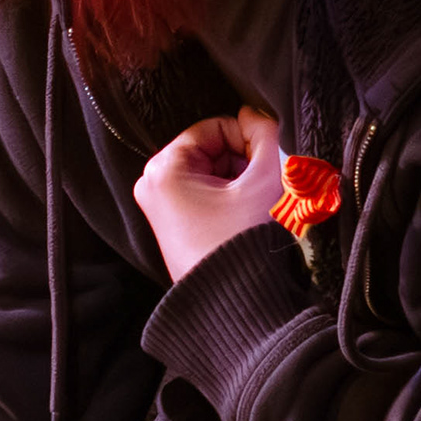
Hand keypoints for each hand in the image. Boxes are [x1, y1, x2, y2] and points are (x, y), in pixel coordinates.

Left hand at [136, 109, 287, 283]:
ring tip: (256, 206)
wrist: (238, 306)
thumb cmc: (246, 243)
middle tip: (263, 186)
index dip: (248, 138)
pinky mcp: (174, 227)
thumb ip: (264, 134)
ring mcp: (161, 208)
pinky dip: (231, 200)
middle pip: (211, 151)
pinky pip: (206, 196)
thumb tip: (256, 114)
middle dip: (243, 163)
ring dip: (241, 181)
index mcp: (164, 169)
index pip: (215, 127)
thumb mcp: (264, 179)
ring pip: (212, 173)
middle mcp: (153, 185)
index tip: (267, 160)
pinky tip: (245, 218)